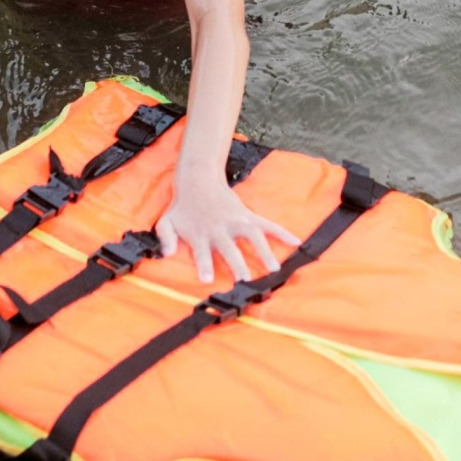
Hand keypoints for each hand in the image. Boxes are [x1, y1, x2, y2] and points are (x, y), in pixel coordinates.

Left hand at [156, 173, 300, 282]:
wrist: (197, 179)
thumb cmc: (182, 206)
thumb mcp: (167, 221)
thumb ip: (165, 238)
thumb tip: (167, 255)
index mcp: (200, 234)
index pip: (201, 252)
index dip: (204, 265)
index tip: (207, 279)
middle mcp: (220, 229)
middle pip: (230, 249)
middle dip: (237, 264)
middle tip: (244, 281)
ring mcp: (236, 222)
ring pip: (253, 237)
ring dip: (264, 252)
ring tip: (273, 269)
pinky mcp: (248, 216)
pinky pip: (267, 225)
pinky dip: (282, 233)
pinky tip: (295, 242)